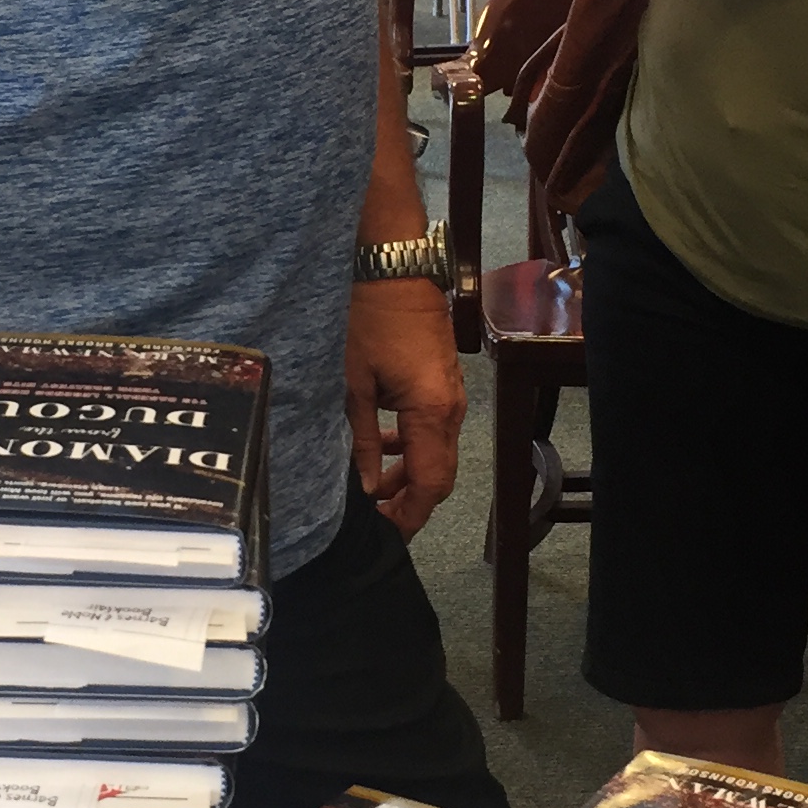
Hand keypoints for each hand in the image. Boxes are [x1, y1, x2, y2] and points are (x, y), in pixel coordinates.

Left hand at [345, 278, 464, 536]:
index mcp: (431, 413)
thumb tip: (366, 487)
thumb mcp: (354, 387)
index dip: (410, 516)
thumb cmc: (371, 322)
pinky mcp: (446, 386)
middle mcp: (451, 410)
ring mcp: (453, 397)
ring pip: (437, 455)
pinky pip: (435, 431)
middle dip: (409, 502)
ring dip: (408, 475)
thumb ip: (363, 442)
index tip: (386, 534)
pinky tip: (384, 445)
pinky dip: (413, 448)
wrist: (397, 272)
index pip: (429, 484)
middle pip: (439, 476)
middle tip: (376, 518)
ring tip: (373, 487)